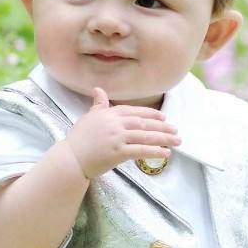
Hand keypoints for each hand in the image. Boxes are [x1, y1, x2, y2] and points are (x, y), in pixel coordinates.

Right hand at [64, 87, 180, 178]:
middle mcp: (115, 123)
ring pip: (145, 136)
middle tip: (176, 129)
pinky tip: (166, 153)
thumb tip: (98, 89)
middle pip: (143, 123)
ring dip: (164, 138)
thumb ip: (98, 105)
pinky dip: (155, 151)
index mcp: (109, 113)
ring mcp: (117, 137)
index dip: (150, 114)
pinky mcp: (118, 152)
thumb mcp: (88, 118)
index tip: (163, 117)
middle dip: (161, 126)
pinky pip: (140, 151)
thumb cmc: (78, 139)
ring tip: (177, 140)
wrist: (70, 158)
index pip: (134, 111)